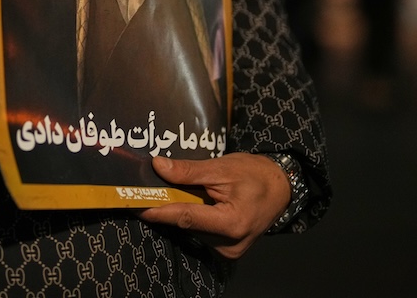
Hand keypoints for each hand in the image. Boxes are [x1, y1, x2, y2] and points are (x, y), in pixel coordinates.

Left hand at [138, 152, 289, 259]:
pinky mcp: (227, 251)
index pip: (186, 217)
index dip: (159, 210)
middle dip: (171, 206)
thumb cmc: (255, 174)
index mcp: (232, 224)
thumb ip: (188, 171)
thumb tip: (158, 166)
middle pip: (187, 225)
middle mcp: (230, 245)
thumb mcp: (222, 167)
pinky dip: (195, 217)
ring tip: (192, 191)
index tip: (135, 204)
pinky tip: (202, 202)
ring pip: (192, 230)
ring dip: (184, 211)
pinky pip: (201, 233)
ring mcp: (229, 251)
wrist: (281, 187)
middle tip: (158, 186)